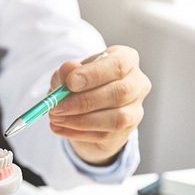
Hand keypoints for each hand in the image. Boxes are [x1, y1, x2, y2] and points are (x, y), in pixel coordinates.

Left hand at [49, 45, 150, 165]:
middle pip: (119, 93)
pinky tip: (60, 128)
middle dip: (84, 101)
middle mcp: (137, 84)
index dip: (93, 75)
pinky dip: (77, 133)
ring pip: (115, 118)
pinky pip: (104, 135)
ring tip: (56, 118)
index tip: (70, 82)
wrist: (88, 110)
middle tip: (57, 106)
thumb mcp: (70, 74)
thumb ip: (68, 71)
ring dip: (81, 121)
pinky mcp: (125, 131)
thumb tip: (68, 70)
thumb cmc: (81, 85)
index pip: (118, 65)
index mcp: (127, 60)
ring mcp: (135, 110)